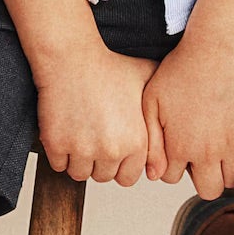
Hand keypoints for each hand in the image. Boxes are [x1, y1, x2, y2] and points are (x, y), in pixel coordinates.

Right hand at [35, 44, 159, 183]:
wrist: (72, 57)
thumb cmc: (108, 66)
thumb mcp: (147, 83)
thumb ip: (161, 108)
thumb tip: (176, 128)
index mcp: (136, 141)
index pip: (128, 177)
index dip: (120, 164)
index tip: (112, 149)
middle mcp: (112, 150)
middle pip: (103, 176)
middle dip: (99, 162)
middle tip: (94, 138)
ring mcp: (83, 149)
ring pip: (79, 174)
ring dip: (78, 160)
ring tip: (80, 135)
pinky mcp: (57, 145)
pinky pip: (58, 165)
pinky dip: (59, 153)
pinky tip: (65, 131)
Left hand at [140, 36, 233, 196]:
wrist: (220, 49)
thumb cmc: (182, 70)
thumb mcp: (152, 101)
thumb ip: (151, 141)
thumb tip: (154, 174)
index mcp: (180, 147)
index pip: (171, 178)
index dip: (171, 164)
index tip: (175, 148)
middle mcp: (207, 153)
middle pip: (208, 190)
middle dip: (202, 179)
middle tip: (199, 158)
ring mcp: (233, 145)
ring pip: (232, 180)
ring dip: (224, 170)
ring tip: (217, 149)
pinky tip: (233, 139)